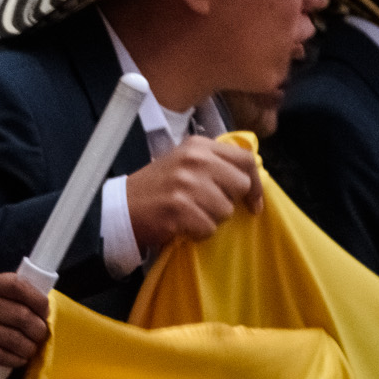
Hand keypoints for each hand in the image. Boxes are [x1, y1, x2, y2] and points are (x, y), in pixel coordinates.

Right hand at [0, 272, 49, 371]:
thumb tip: (46, 309)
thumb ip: (19, 295)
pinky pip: (1, 356)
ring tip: (30, 348)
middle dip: (38, 330)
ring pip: (14, 339)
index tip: (44, 313)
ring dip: (29, 348)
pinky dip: (16, 360)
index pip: (18, 286)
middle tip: (39, 335)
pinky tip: (18, 358)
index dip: (38, 301)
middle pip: (21, 316)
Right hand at [125, 136, 261, 252]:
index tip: (253, 202)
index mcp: (198, 145)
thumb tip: (251, 180)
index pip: (245, 159)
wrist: (122, 206)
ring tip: (190, 213)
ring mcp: (186, 183)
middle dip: (229, 201)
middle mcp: (194, 159)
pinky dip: (198, 232)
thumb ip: (215, 164)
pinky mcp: (179, 208)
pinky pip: (209, 228)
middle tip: (208, 206)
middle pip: (240, 185)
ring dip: (211, 219)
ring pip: (226, 210)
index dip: (256, 183)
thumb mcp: (186, 162)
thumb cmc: (158, 186)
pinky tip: (182, 225)